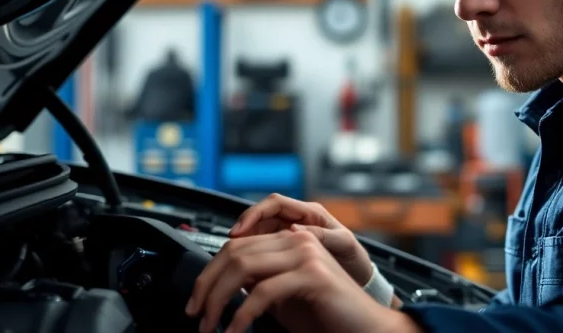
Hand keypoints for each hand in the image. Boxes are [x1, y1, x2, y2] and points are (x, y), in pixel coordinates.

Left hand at [185, 227, 418, 332]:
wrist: (367, 328)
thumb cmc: (327, 315)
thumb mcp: (283, 296)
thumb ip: (258, 283)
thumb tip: (224, 285)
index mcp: (289, 240)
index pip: (236, 246)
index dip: (209, 273)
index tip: (195, 301)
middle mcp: (297, 239)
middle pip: (234, 252)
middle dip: (206, 285)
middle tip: (194, 314)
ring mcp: (305, 254)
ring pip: (243, 268)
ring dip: (218, 300)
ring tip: (209, 325)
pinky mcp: (312, 274)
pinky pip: (263, 292)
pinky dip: (242, 316)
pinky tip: (235, 330)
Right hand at [228, 193, 372, 285]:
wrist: (360, 277)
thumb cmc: (354, 258)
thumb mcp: (343, 244)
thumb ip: (321, 235)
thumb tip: (295, 230)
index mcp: (310, 213)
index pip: (275, 203)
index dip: (254, 213)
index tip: (240, 229)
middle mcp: (297, 220)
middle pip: (261, 217)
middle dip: (244, 228)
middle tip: (231, 245)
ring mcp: (290, 235)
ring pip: (259, 232)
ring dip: (246, 242)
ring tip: (235, 256)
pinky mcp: (286, 250)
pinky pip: (264, 247)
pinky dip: (254, 254)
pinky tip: (248, 265)